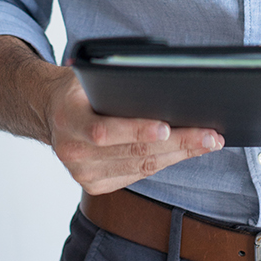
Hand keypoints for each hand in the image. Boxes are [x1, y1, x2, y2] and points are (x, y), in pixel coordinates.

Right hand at [43, 66, 224, 194]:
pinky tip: (187, 151)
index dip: (137, 130)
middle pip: (133, 152)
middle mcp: (73, 152)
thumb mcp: (87, 75)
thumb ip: (113, 83)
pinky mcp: (95, 185)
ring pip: (142, 167)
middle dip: (178, 143)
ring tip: (209, 142)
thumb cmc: (78, 88)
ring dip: (180, 154)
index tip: (167, 127)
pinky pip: (138, 175)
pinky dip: (166, 162)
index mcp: (68, 121)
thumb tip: (158, 83)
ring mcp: (83, 174)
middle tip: (210, 135)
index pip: (104, 131)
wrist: (50, 111)